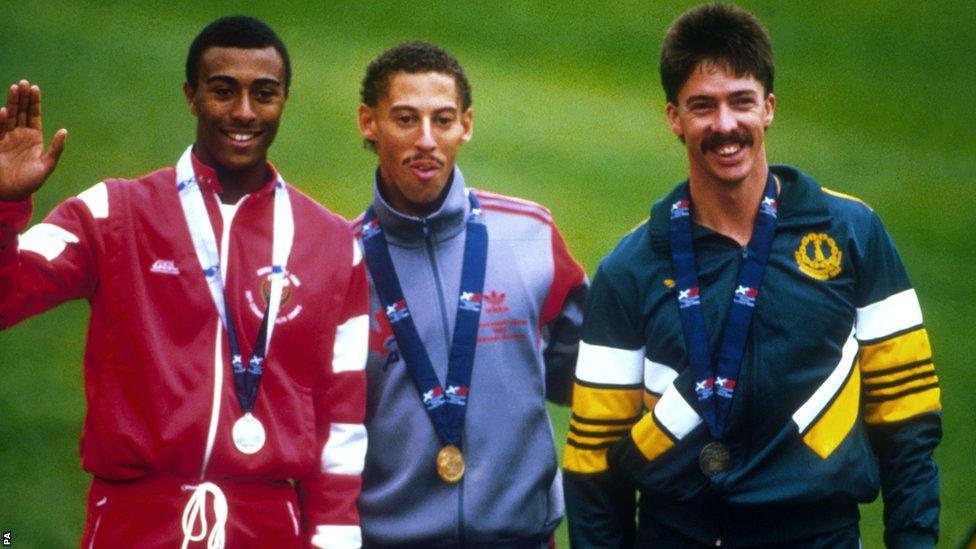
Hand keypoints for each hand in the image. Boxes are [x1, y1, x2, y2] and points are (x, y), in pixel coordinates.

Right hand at [0, 80, 66, 200]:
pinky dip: (0, 120)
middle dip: (22, 97)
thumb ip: (56, 149)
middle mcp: (19, 134)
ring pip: (10, 116)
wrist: (12, 194)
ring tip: (14, 88)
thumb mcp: (47, 166)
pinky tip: (4, 111)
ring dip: (12, 103)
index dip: (34, 102)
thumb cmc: (30, 182)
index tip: (34, 88)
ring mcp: (6, 137)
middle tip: (24, 83)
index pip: (33, 115)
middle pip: (21, 111)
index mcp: (33, 137)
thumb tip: (64, 131)